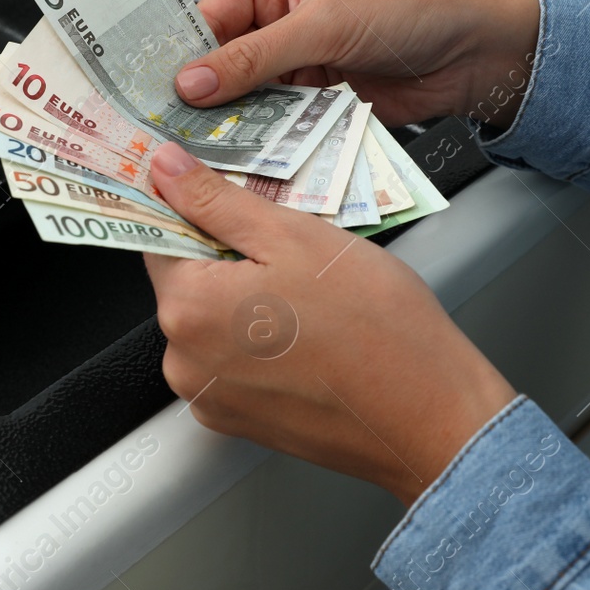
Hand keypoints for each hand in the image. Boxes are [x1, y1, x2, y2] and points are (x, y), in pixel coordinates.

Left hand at [145, 143, 515, 504]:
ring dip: (249, 300)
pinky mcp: (240, 423)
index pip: (158, 236)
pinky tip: (311, 335)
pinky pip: (235, 363)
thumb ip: (215, 200)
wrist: (431, 418)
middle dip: (230, 257)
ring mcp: (210, 399)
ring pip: (213, 322)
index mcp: (186, 310)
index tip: (228, 201)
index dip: (195, 210)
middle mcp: (184, 362)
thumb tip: (163, 167)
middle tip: (293, 251)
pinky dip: (262, 342)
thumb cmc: (375, 326)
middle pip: (187, 282)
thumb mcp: (293, 237)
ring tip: (311, 298)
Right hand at [175, 0, 540, 127]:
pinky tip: (245, 159)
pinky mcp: (315, 104)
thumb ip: (256, 55)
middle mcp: (277, 23)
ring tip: (203, 150)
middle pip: (220, 65)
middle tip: (171, 128)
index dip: (182, 54)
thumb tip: (195, 78)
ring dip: (232, 124)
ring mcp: (295, 66)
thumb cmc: (410, 6)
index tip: (155, 89)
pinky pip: (277, 126)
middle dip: (202, 96)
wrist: (473, 52)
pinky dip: (264, 143)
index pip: (207, 18)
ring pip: (246, 101)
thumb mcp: (324, 23)